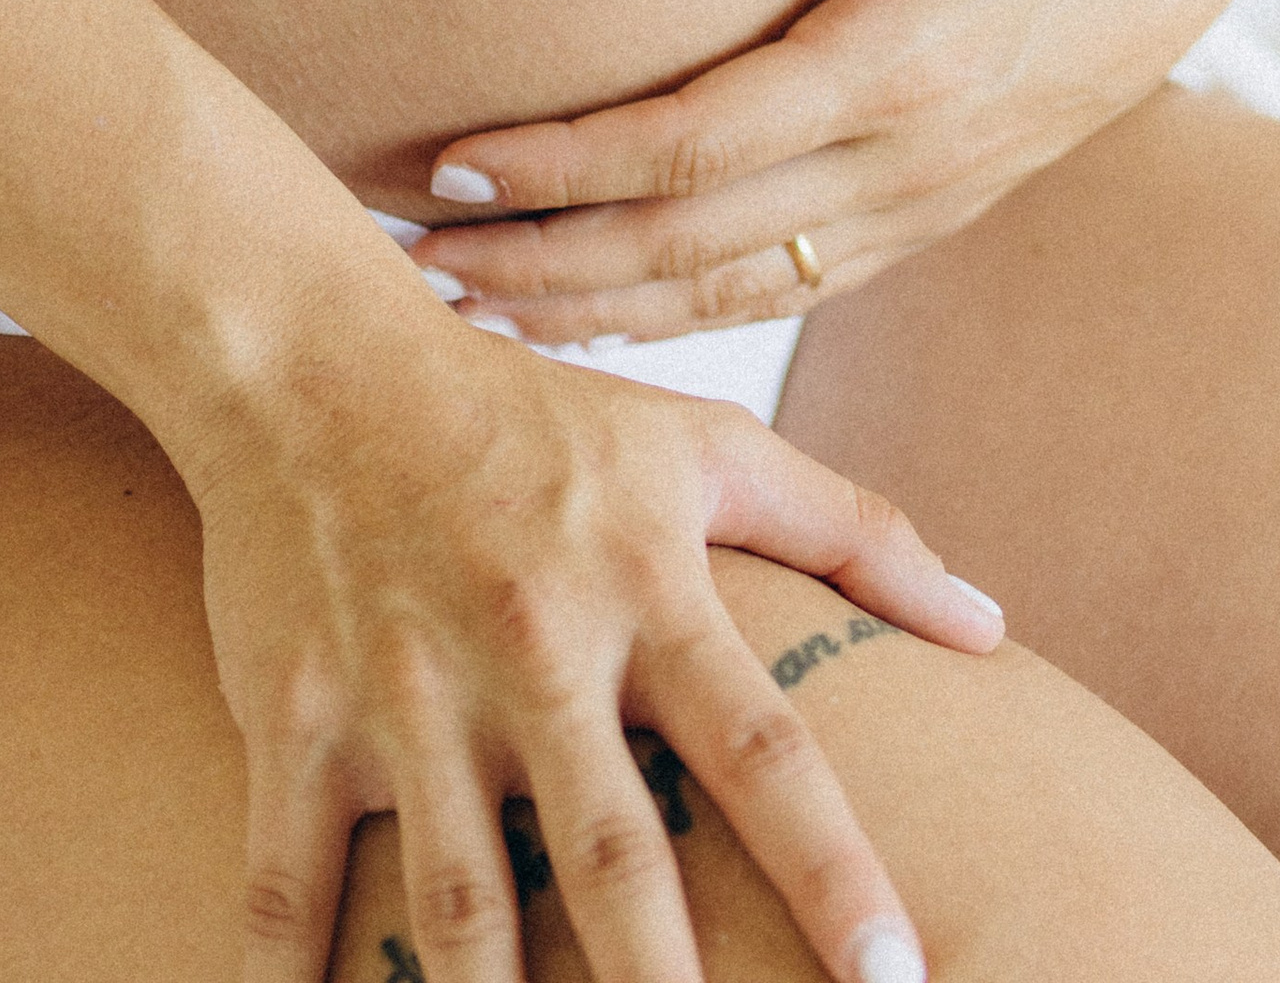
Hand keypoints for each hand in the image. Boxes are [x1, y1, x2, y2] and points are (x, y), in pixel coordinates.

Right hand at [181, 298, 1001, 982]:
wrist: (311, 358)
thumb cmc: (527, 416)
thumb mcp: (700, 447)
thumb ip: (852, 528)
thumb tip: (994, 627)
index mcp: (642, 590)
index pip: (764, 752)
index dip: (835, 871)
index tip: (899, 978)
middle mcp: (531, 651)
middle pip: (614, 856)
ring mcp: (405, 694)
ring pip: (461, 902)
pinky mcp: (294, 720)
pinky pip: (286, 880)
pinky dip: (287, 977)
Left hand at [403, 0, 1269, 344]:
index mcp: (902, 66)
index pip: (699, 146)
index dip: (572, 166)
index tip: (454, 165)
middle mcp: (905, 161)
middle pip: (693, 249)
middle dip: (545, 270)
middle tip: (410, 272)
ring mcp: (917, 205)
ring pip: (734, 295)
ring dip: (597, 314)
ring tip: (467, 318)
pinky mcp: (922, 216)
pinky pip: (785, 291)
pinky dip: (681, 319)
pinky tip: (596, 319)